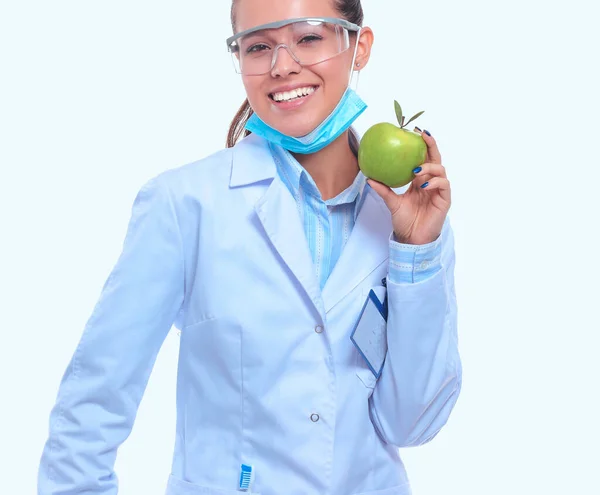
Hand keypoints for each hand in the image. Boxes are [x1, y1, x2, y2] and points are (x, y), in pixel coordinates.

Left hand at [367, 129, 450, 244]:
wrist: (412, 238)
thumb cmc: (404, 220)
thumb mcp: (391, 203)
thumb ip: (383, 189)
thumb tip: (369, 177)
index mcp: (419, 180)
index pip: (423, 158)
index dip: (421, 145)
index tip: (414, 132)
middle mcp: (430, 182)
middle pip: (435, 159)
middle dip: (431, 145)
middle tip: (424, 135)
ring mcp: (439, 190)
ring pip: (441, 170)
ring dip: (429, 167)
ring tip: (416, 170)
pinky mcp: (444, 199)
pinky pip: (443, 185)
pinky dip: (434, 182)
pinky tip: (423, 185)